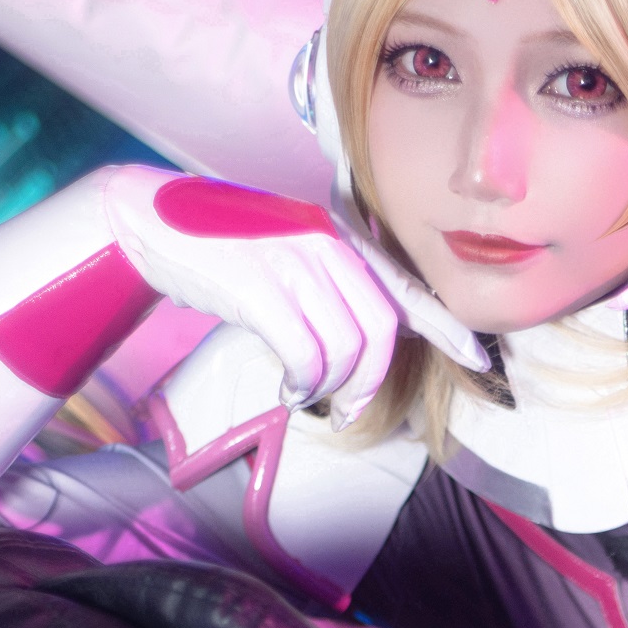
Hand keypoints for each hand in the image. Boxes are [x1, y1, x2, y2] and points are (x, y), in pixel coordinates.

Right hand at [102, 167, 482, 419]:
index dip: (446, 329)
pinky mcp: (255, 285)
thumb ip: (331, 286)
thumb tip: (374, 337)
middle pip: (380, 329)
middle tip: (349, 408)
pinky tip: (288, 387)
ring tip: (307, 394)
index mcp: (336, 237)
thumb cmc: (222, 248)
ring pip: (344, 347)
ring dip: (331, 386)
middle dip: (371, 380)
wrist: (150, 218)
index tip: (477, 360)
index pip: (404, 289)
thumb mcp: (288, 256)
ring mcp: (289, 261)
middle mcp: (323, 243)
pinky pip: (302, 351)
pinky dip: (302, 381)